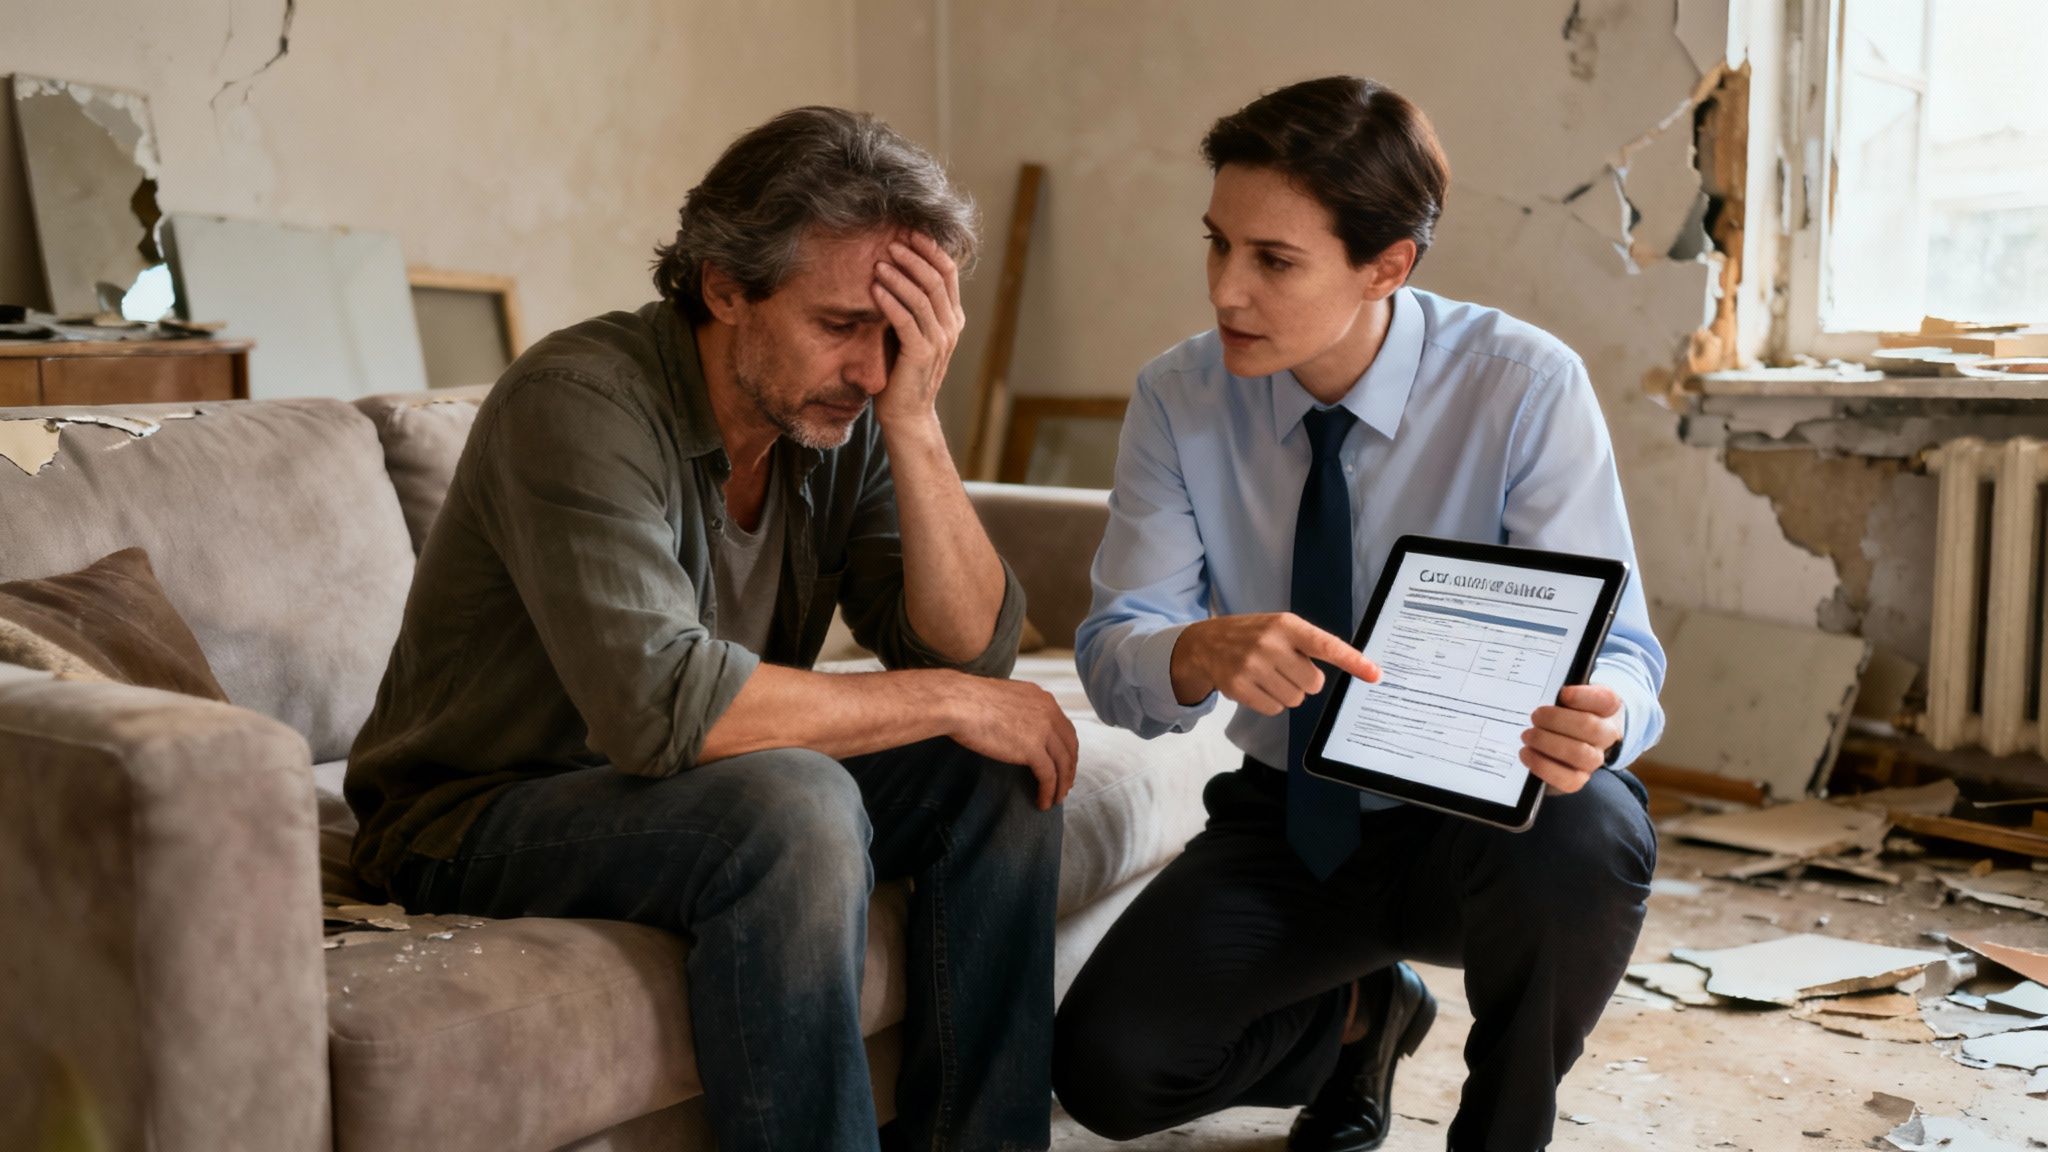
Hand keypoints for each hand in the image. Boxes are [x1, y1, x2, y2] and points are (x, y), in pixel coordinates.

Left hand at [870, 231, 964, 428]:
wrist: (906, 414)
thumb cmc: (901, 371)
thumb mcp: (909, 331)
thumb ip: (908, 305)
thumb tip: (890, 266)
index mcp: (952, 318)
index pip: (948, 272)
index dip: (929, 249)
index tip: (907, 231)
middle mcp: (950, 327)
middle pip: (937, 278)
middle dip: (914, 255)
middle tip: (891, 239)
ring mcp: (939, 341)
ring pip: (923, 296)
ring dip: (900, 275)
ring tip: (879, 261)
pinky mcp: (921, 354)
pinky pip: (906, 319)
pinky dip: (890, 300)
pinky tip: (874, 288)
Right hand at [947, 674, 1078, 810]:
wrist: (958, 703)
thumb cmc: (968, 700)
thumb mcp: (1003, 697)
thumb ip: (1017, 710)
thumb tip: (1015, 724)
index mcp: (1042, 698)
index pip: (1065, 728)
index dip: (1067, 749)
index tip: (1064, 763)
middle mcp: (1048, 712)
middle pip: (1069, 746)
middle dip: (1069, 768)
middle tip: (1064, 785)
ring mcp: (1043, 730)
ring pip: (1062, 763)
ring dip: (1061, 785)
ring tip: (1056, 799)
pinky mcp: (1032, 749)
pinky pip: (1048, 776)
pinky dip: (1048, 792)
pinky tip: (1043, 802)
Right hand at [1172, 613, 1379, 714]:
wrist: (1205, 643)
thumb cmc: (1252, 635)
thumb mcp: (1279, 627)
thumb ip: (1309, 644)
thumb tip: (1352, 666)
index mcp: (1286, 625)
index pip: (1326, 645)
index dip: (1353, 661)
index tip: (1375, 674)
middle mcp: (1270, 644)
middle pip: (1313, 683)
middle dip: (1304, 681)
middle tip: (1285, 669)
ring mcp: (1252, 666)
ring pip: (1294, 699)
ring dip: (1286, 693)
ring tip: (1267, 676)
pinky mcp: (1238, 687)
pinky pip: (1274, 709)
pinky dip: (1269, 702)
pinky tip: (1255, 686)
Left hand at [1521, 684, 1622, 793]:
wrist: (1570, 738)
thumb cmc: (1566, 711)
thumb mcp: (1567, 697)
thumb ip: (1559, 693)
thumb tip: (1543, 696)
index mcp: (1606, 707)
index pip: (1605, 700)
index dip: (1584, 697)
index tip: (1563, 694)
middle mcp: (1606, 734)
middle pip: (1590, 727)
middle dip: (1557, 721)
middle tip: (1535, 716)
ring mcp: (1594, 758)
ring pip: (1580, 753)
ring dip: (1548, 743)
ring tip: (1527, 736)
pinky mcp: (1579, 778)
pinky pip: (1567, 779)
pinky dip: (1543, 766)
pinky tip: (1526, 753)